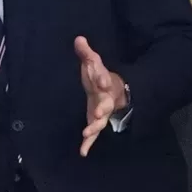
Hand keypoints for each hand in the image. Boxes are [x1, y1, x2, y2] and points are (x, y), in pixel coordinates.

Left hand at [75, 36, 126, 156]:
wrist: (114, 92)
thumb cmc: (99, 77)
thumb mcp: (93, 64)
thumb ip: (86, 53)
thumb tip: (78, 38)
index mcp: (105, 82)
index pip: (104, 79)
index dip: (102, 78)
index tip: (100, 79)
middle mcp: (105, 99)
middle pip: (105, 104)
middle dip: (103, 108)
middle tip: (99, 112)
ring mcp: (102, 113)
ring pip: (100, 121)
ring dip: (95, 127)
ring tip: (87, 132)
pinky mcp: (96, 122)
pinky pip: (94, 134)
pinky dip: (89, 143)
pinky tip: (83, 152)